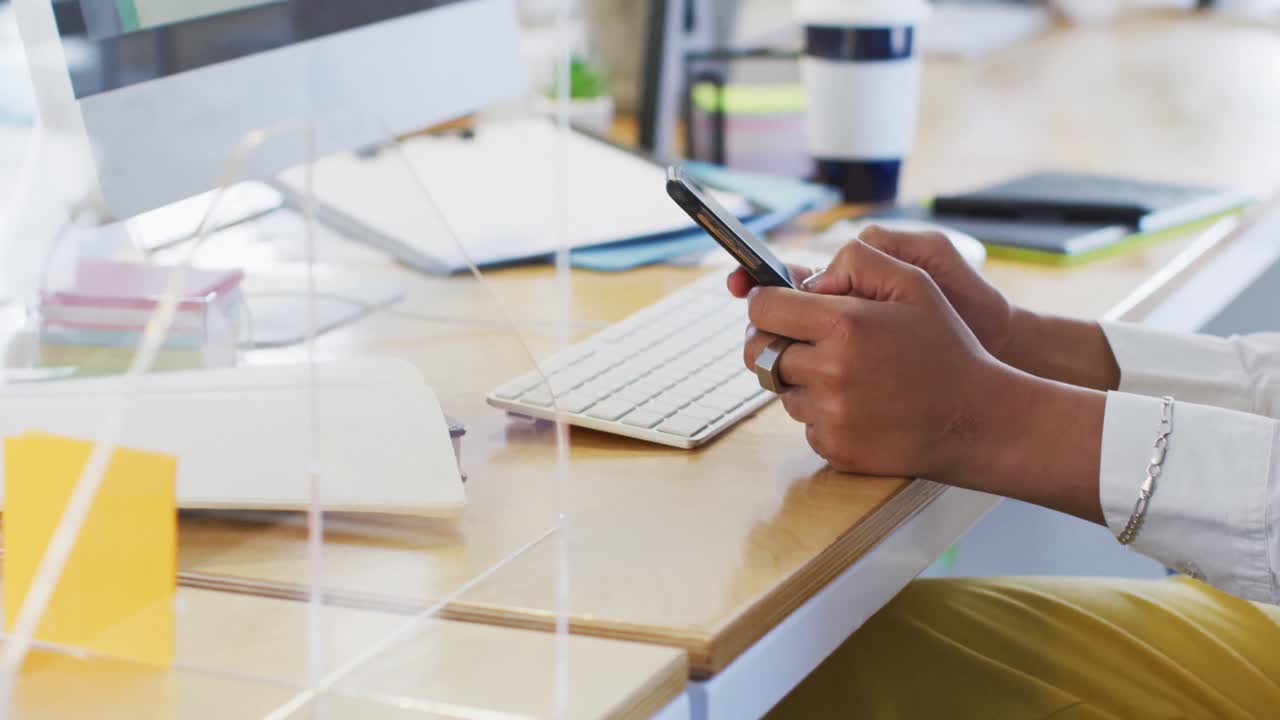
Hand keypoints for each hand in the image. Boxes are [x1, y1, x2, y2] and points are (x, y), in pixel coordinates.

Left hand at [742, 240, 1007, 479]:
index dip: (764, 302)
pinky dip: (823, 414)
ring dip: (802, 380)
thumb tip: (806, 280)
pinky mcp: (834, 448)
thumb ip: (857, 262)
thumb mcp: (914, 283)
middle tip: (800, 340)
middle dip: (773, 342)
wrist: (976, 419)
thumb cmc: (946, 347)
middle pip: (761, 353)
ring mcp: (831, 414)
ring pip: (783, 391)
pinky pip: (806, 424)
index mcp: (844, 324)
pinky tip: (860, 405)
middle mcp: (830, 371)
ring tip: (848, 375)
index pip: (763, 308)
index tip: (775, 306)